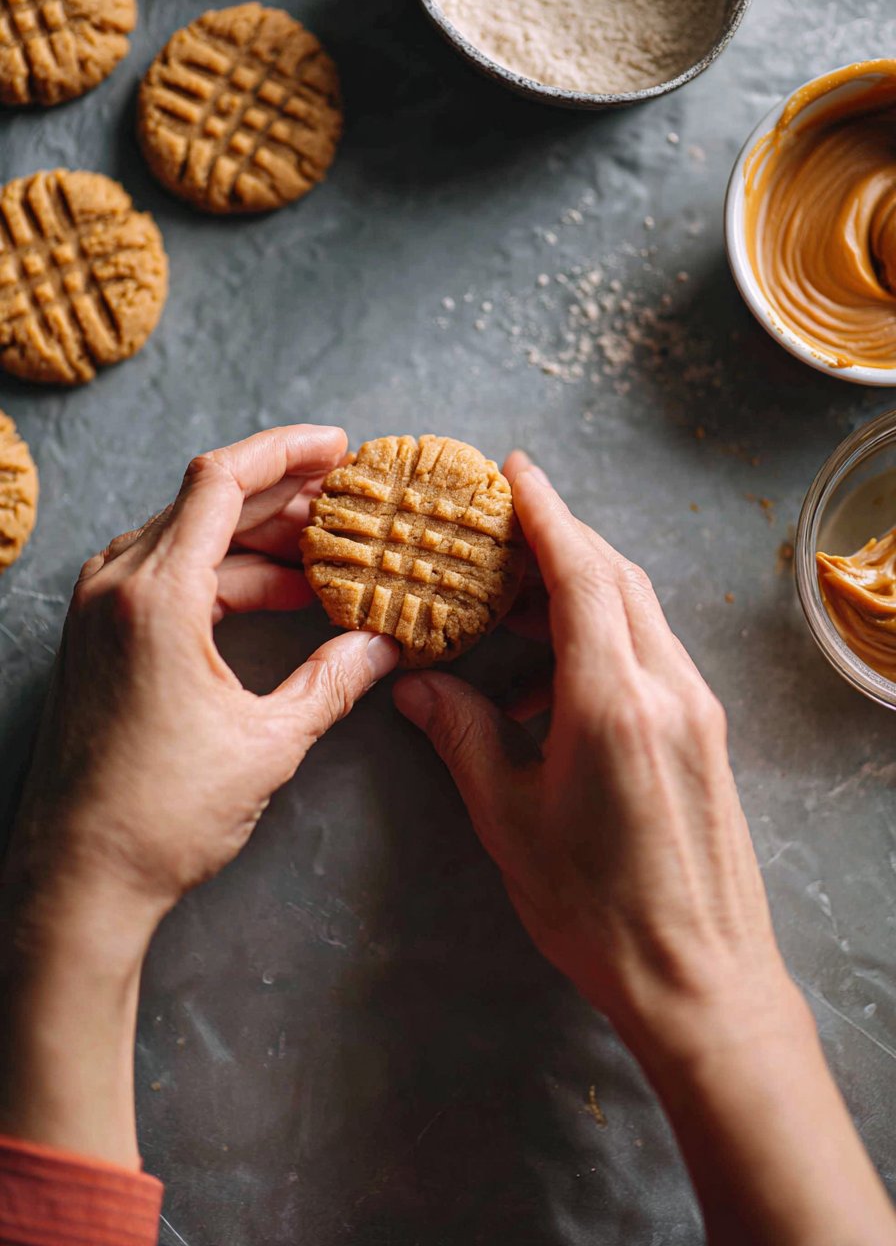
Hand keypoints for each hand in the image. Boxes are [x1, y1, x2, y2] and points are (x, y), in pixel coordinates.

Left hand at [8, 425, 398, 938]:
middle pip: (205, 501)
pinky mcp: (98, 638)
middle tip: (347, 503)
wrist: (77, 879)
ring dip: (255, 538)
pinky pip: (166, 575)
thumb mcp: (268, 742)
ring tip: (323, 555)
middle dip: (282, 495)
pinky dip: (222, 574)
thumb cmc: (161, 815)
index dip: (286, 452)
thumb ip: (334, 681)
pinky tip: (276, 595)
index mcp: (155, 596)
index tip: (339, 447)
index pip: (221, 480)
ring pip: (186, 537)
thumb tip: (386, 645)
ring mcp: (99, 610)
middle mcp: (116, 586)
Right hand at [395, 452, 786, 1049]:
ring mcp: (697, 709)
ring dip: (582, 590)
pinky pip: (652, 654)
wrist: (698, 979)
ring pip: (638, 612)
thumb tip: (418, 685)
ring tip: (517, 609)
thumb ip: (464, 735)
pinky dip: (604, 638)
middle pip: (616, 578)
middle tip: (503, 529)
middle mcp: (667, 689)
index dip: (546, 513)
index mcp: (614, 702)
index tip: (516, 472)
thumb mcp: (509, 820)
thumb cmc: (598, 910)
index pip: (582, 574)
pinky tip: (553, 685)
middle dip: (561, 539)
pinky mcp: (706, 734)